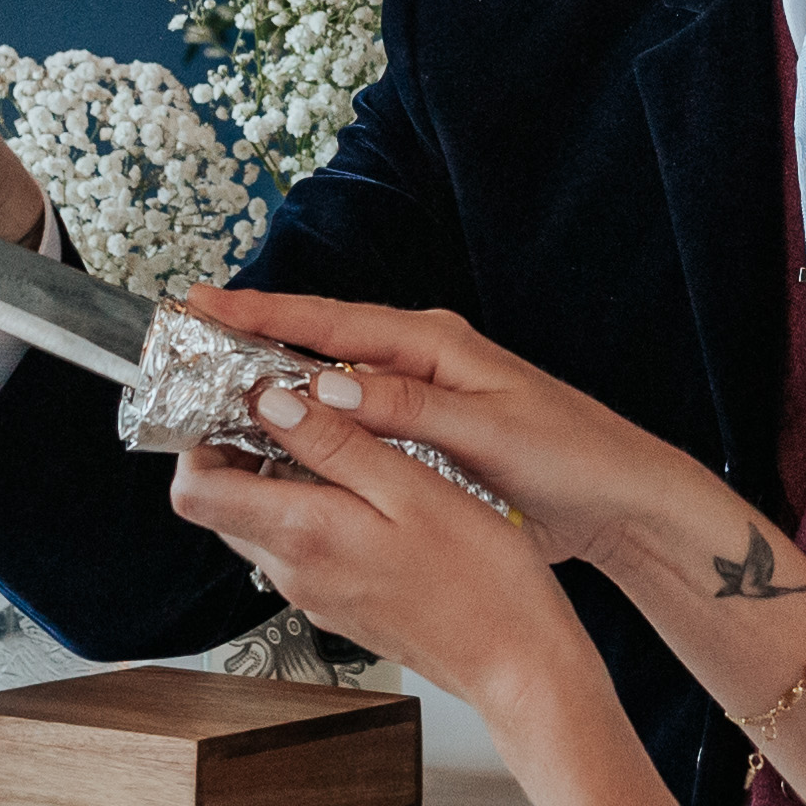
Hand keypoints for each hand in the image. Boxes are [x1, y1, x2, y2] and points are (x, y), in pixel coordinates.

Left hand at [161, 371, 598, 715]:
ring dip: (280, 477)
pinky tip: (367, 488)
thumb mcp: (412, 488)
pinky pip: (301, 545)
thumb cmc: (482, 581)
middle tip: (290, 408)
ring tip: (338, 440)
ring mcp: (315, 592)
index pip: (193, 490)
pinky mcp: (340, 602)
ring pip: (263, 521)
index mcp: (304, 535)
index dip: (198, 439)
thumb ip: (334, 445)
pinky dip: (313, 508)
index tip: (233, 402)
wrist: (517, 662)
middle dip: (238, 450)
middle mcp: (295, 571)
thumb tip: (269, 404)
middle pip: (221, 503)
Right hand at [186, 289, 726, 591]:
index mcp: (435, 343)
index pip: (332, 321)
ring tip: (210, 391)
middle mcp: (422, 361)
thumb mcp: (489, 431)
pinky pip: (350, 424)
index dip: (263, 313)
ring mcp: (420, 398)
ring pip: (329, 386)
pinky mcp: (424, 437)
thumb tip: (326, 387)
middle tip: (183, 342)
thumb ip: (408, 410)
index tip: (203, 303)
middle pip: (320, 344)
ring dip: (275, 387)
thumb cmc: (573, 457)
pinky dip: (310, 428)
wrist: (622, 502)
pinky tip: (278, 447)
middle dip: (252, 341)